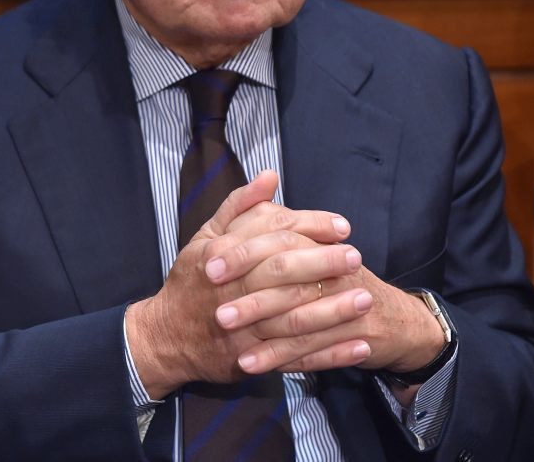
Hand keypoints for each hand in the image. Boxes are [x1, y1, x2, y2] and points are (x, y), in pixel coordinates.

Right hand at [125, 171, 360, 397]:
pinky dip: (329, 353)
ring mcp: (241, 327)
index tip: (342, 227)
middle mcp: (231, 288)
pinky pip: (296, 357)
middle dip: (323, 264)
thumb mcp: (206, 236)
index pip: (272, 233)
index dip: (310, 227)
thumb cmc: (192, 281)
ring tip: (366, 300)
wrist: (166, 337)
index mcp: (222, 253)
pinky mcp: (250, 358)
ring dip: (333, 311)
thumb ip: (239, 206)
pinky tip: (358, 346)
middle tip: (356, 259)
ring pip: (292, 318)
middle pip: (283, 272)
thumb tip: (270, 175)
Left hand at [205, 218, 447, 382]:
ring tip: (226, 337)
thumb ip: (284, 216)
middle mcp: (338, 270)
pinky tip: (248, 364)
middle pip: (288, 277)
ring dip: (259, 329)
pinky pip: (311, 351)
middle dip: (249, 295)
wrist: (397, 322)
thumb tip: (263, 178)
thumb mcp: (316, 244)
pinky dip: (278, 358)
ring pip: (297, 317)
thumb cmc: (343, 280)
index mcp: (324, 242)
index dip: (244, 252)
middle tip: (215, 309)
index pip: (281, 238)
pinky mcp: (354, 339)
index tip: (209, 266)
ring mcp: (349, 305)